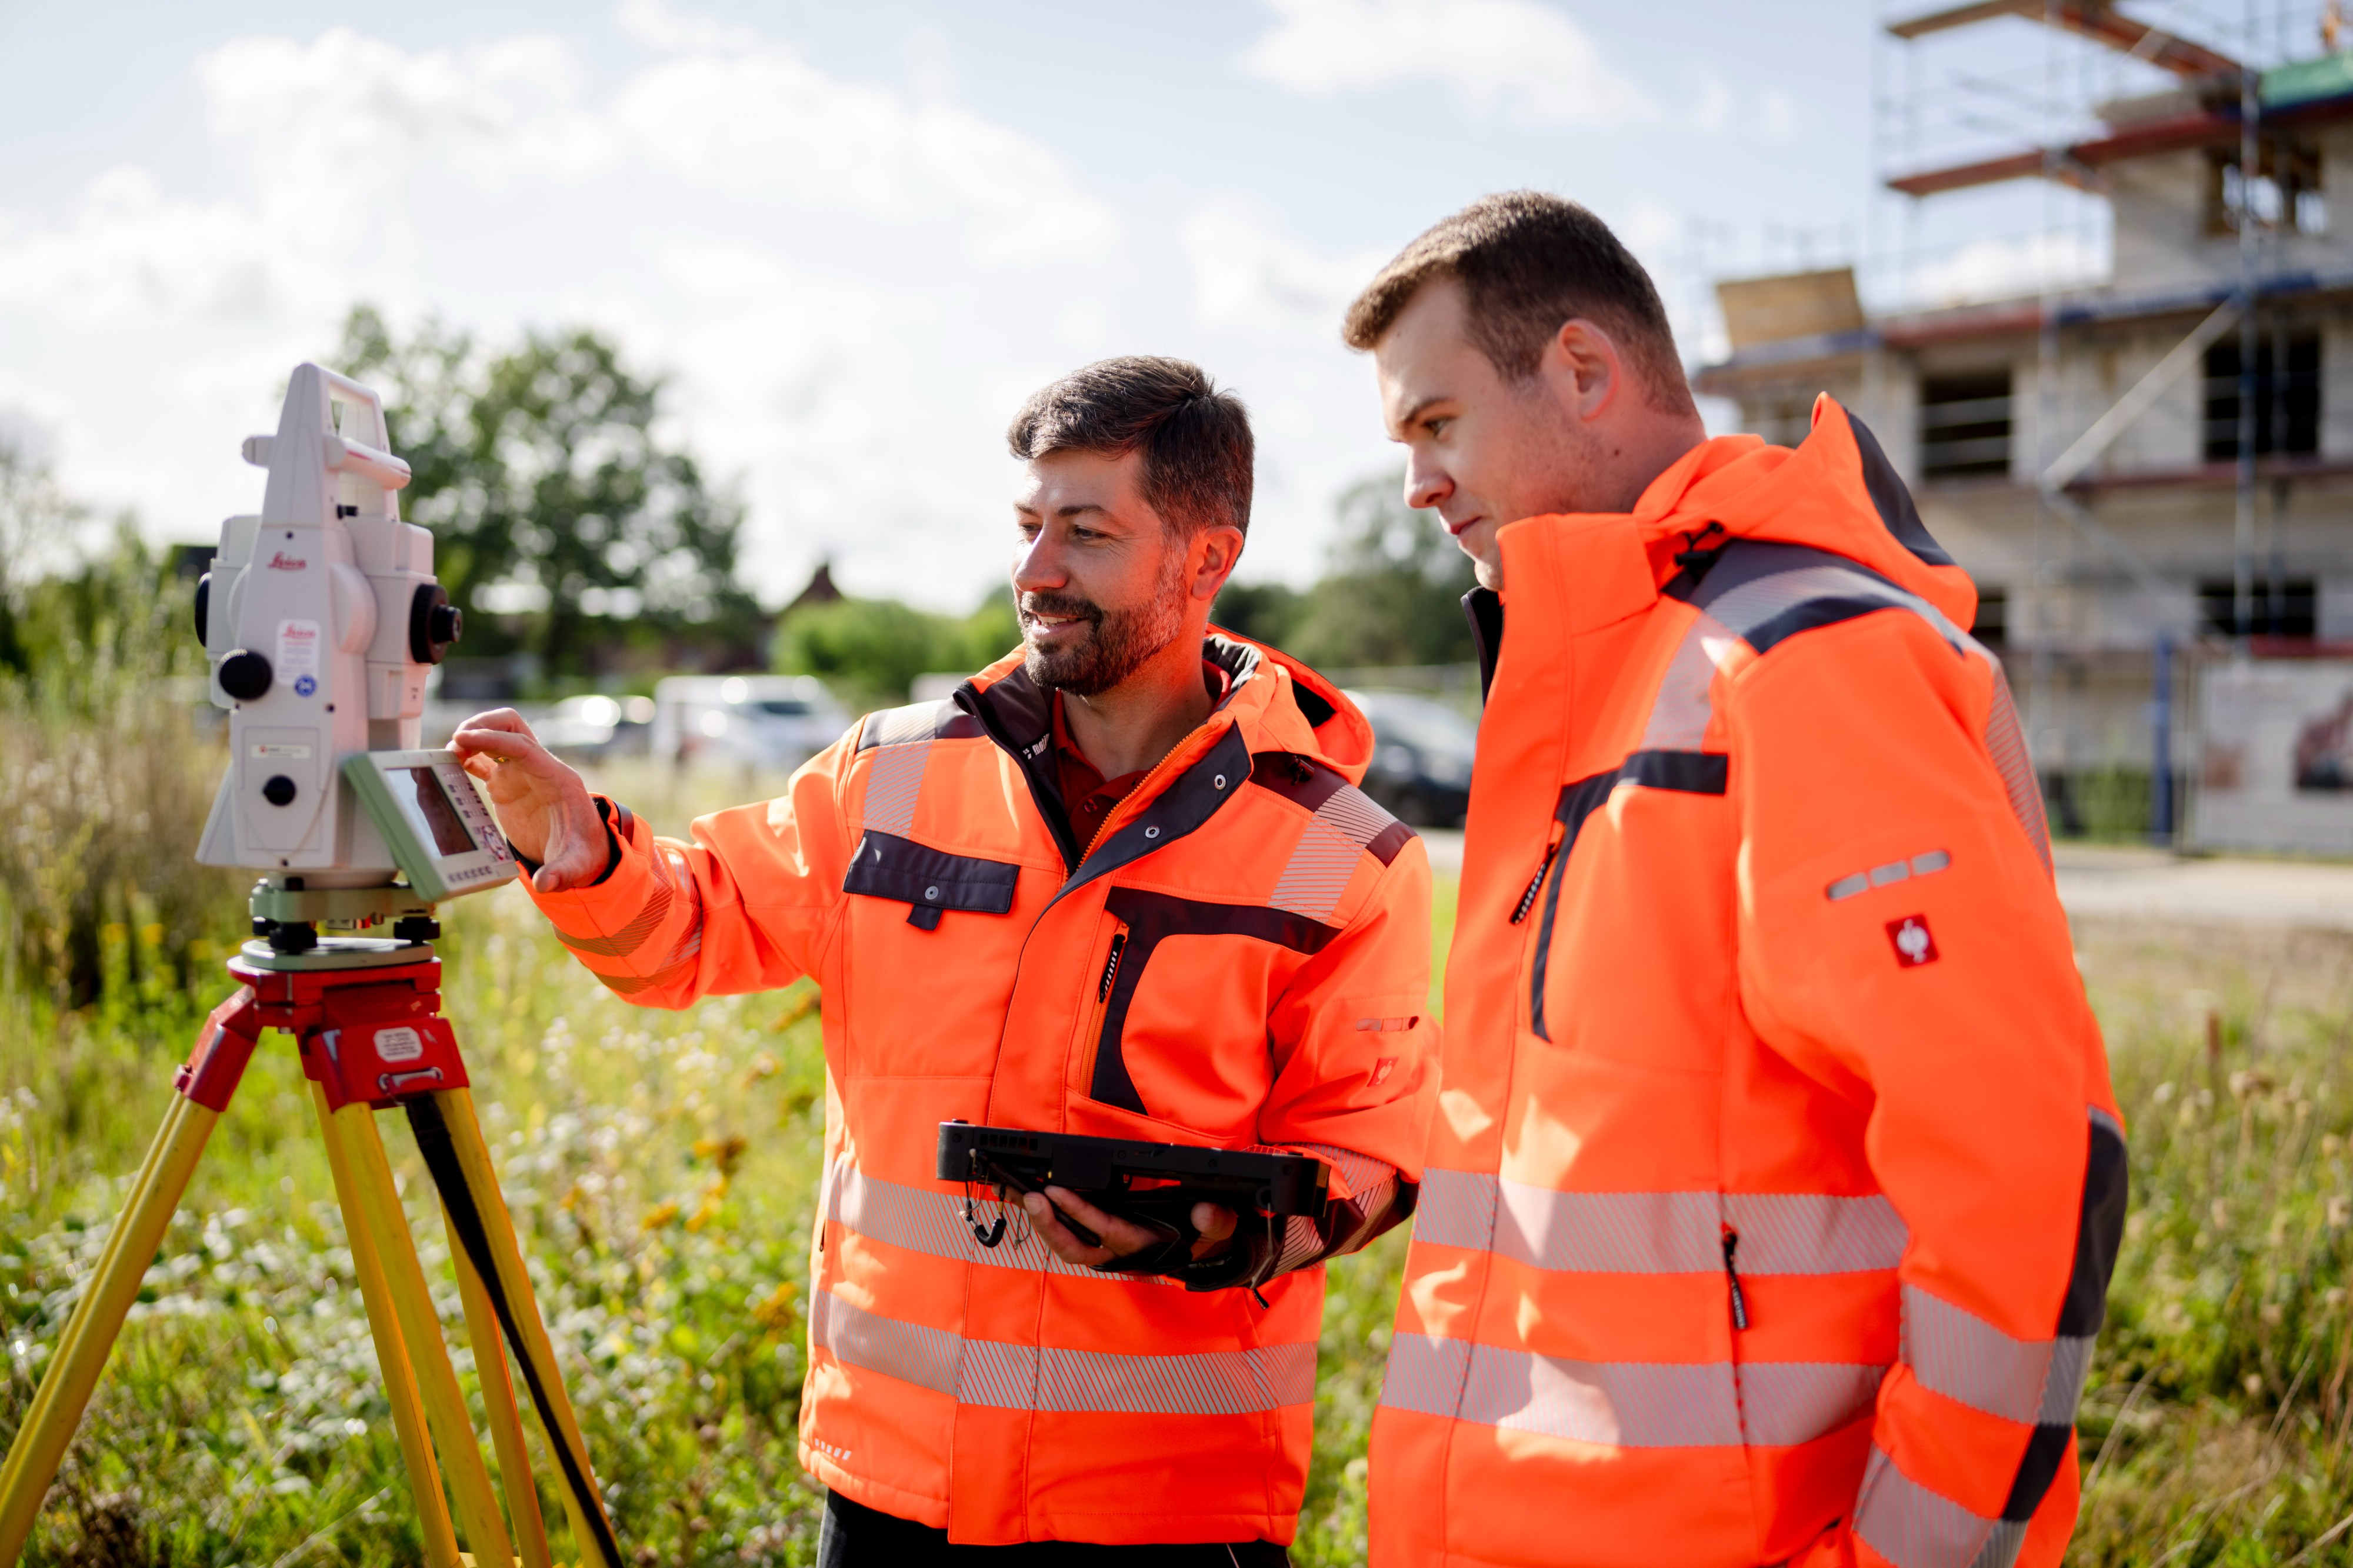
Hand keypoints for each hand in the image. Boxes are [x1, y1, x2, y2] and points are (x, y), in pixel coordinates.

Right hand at [448, 709, 607, 892]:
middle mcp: (539, 769)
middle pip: (512, 727)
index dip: (493, 739)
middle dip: (483, 725)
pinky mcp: (508, 785)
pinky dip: (468, 757)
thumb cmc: (584, 852)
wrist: (584, 851)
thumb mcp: (578, 864)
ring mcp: (522, 774)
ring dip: (474, 736)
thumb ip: (562, 873)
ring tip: (449, 754)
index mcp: (557, 779)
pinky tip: (451, 764)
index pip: (524, 746)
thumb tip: (545, 884)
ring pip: (498, 736)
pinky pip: (485, 760)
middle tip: (457, 741)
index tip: (464, 738)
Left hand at [1021, 1187, 1237, 1268]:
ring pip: (1067, 1247)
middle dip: (1049, 1226)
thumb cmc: (1201, 1236)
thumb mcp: (1217, 1228)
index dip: (1080, 1213)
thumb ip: (1215, 1221)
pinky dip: (1049, 1222)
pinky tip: (1032, 1203)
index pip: (1107, 1231)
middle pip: (1075, 1249)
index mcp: (1144, 1247)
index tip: (1057, 1191)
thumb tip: (1206, 1212)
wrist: (1199, 1251)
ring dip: (1043, 1225)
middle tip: (1029, 1197)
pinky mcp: (1100, 1244)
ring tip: (1022, 1197)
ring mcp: (1107, 1252)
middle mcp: (1119, 1254)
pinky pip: (1069, 1238)